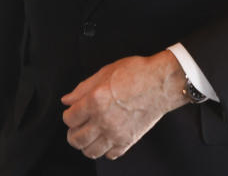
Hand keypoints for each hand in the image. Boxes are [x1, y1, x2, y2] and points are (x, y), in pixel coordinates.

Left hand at [61, 51, 188, 159]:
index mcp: (95, 101)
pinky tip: (106, 139)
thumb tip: (67, 100)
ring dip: (86, 144)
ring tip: (89, 135)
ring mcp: (116, 134)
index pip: (69, 119)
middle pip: (76, 140)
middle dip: (72, 133)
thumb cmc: (136, 73)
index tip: (72, 112)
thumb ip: (82, 89)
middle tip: (77, 126)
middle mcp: (104, 121)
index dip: (68, 115)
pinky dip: (105, 150)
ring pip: (91, 151)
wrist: (161, 83)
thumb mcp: (104, 73)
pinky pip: (110, 155)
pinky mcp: (129, 141)